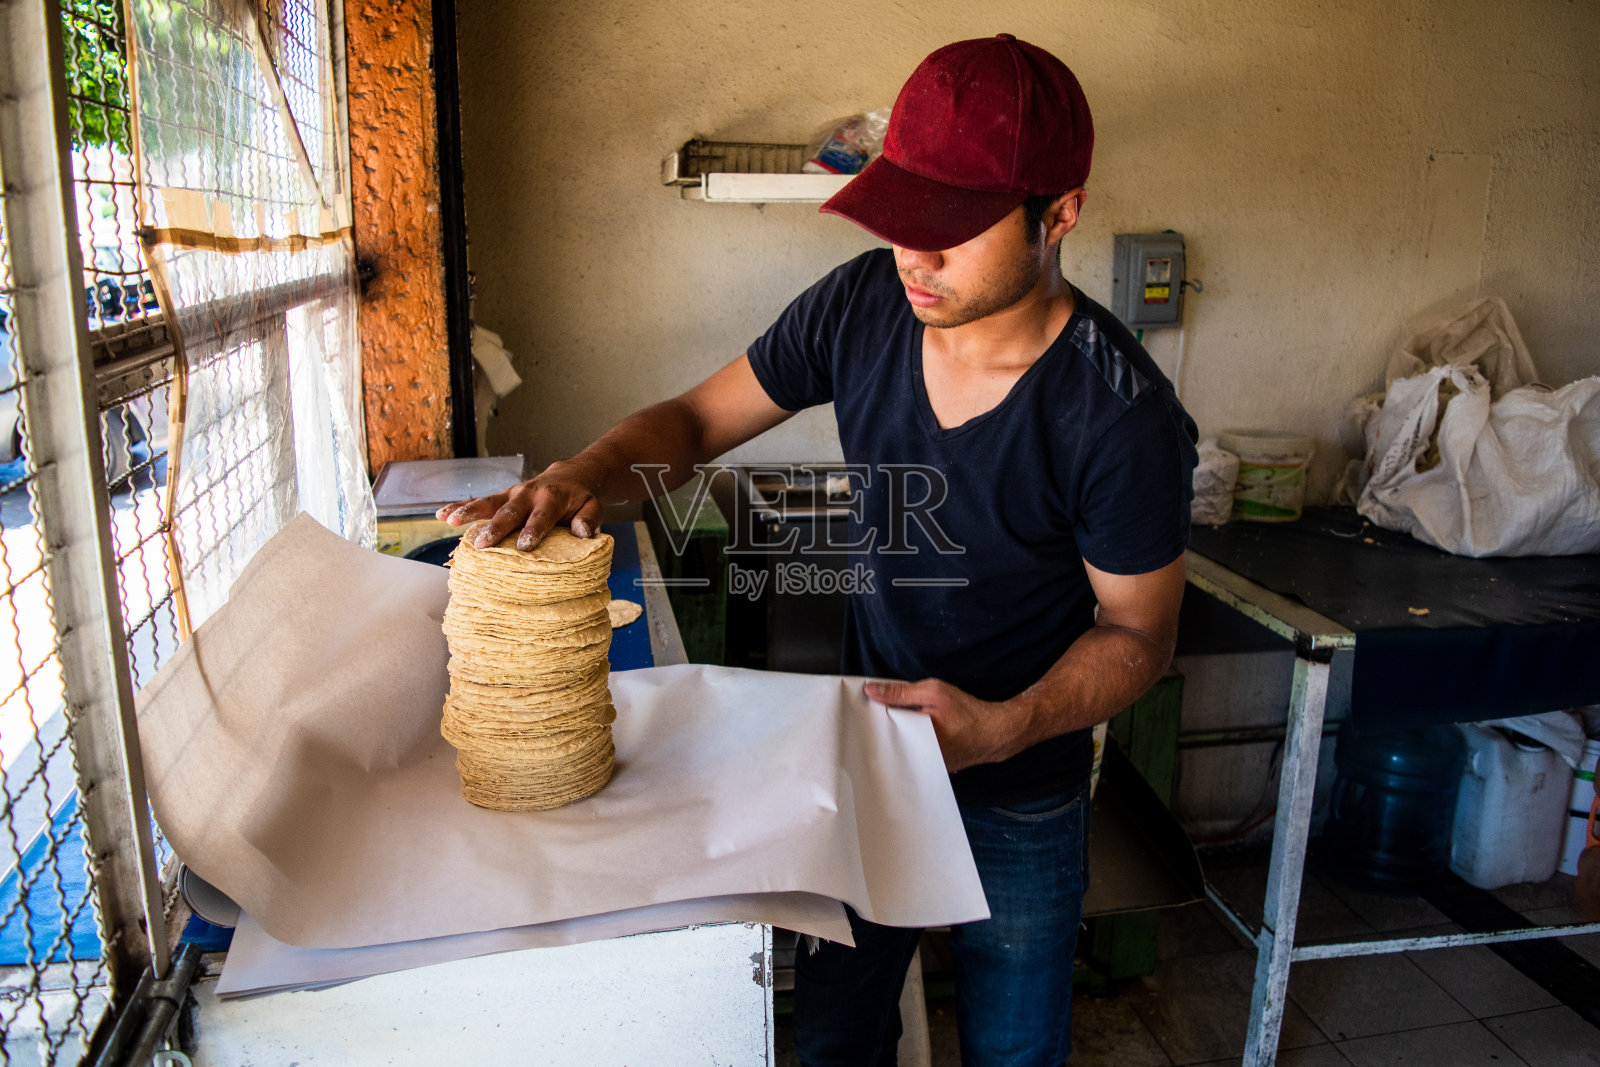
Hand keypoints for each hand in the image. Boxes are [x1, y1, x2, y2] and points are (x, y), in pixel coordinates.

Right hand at [435, 461, 604, 550]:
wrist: (569, 477)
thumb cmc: (580, 499)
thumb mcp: (593, 507)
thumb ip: (589, 519)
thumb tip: (581, 532)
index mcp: (552, 499)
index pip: (541, 517)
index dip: (533, 531)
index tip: (523, 547)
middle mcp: (528, 494)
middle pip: (510, 512)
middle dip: (496, 528)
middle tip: (482, 544)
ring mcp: (511, 494)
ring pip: (488, 502)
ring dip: (468, 511)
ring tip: (449, 520)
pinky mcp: (501, 497)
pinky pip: (478, 502)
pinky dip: (459, 506)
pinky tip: (441, 515)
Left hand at [863, 678, 1032, 771]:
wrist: (995, 732)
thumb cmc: (968, 713)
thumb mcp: (934, 692)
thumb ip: (901, 692)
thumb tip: (871, 691)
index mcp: (916, 741)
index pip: (882, 732)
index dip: (870, 720)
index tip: (859, 711)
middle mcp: (918, 759)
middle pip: (888, 742)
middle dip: (879, 729)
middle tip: (869, 716)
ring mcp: (924, 765)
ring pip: (899, 748)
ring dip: (893, 735)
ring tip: (885, 723)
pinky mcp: (930, 765)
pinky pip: (911, 752)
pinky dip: (906, 741)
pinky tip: (905, 731)